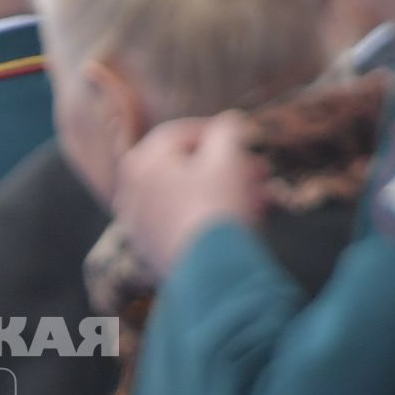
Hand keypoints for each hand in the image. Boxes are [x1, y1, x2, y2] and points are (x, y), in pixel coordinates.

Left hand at [115, 113, 267, 274]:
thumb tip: (229, 121)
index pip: (182, 133)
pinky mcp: (151, 250)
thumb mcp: (228, 158)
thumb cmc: (216, 206)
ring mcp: (138, 223)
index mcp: (141, 161)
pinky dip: (211, 217)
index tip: (248, 138)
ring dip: (227, 194)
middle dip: (231, 168)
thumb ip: (228, 132)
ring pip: (189, 197)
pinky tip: (244, 224)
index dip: (219, 132)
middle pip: (186, 168)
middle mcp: (130, 190)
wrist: (209, 272)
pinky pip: (184, 223)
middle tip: (263, 173)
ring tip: (264, 201)